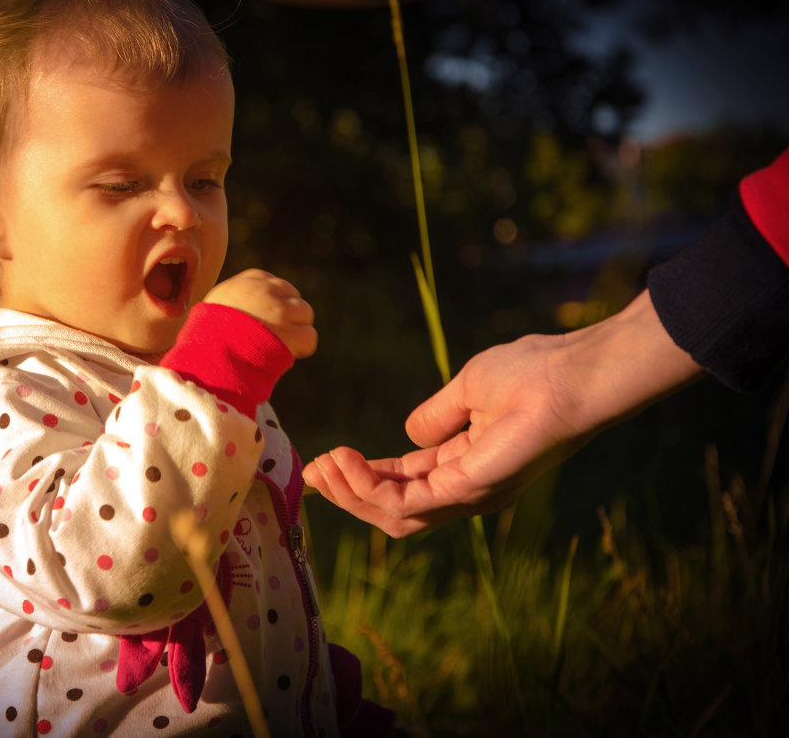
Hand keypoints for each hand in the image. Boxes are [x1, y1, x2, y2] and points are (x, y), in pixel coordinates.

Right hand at [204, 269, 317, 358]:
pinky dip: (302, 347)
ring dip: (297, 329)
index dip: (273, 301)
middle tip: (274, 333)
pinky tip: (288, 354)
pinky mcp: (290, 334)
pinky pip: (309, 336)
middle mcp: (266, 292)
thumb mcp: (213, 307)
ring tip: (280, 345)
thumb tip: (239, 308)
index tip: (263, 318)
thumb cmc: (205, 337)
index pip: (272, 282)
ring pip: (305, 313)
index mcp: (246, 282)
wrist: (208, 356)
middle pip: (292, 294)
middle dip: (288, 313)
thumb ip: (232, 301)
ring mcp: (280, 312)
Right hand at [303, 290, 703, 536]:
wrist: (574, 374)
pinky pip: (406, 504)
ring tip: (324, 465)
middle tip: (313, 471)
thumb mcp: (468, 389)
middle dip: (349, 494)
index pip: (404, 484)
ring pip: (395, 516)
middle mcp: (466, 489)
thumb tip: (409, 432)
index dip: (362, 476)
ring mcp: (469, 495)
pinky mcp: (468, 490)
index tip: (327, 459)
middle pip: (393, 510)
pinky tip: (347, 462)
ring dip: (352, 494)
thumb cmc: (533, 372)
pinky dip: (369, 488)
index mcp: (465, 465)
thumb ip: (436, 415)